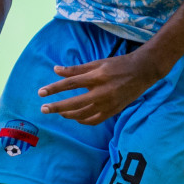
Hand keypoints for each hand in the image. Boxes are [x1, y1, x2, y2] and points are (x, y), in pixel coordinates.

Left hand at [37, 50, 163, 124]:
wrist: (143, 71)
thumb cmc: (118, 64)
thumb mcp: (97, 63)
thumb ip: (76, 69)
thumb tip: (55, 70)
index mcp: (98, 77)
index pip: (70, 84)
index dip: (54, 88)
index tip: (40, 93)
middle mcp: (103, 92)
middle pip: (74, 103)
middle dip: (57, 107)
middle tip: (44, 109)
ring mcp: (109, 104)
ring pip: (83, 115)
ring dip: (68, 115)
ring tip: (59, 112)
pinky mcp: (114, 111)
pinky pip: (95, 120)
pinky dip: (83, 120)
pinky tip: (76, 118)